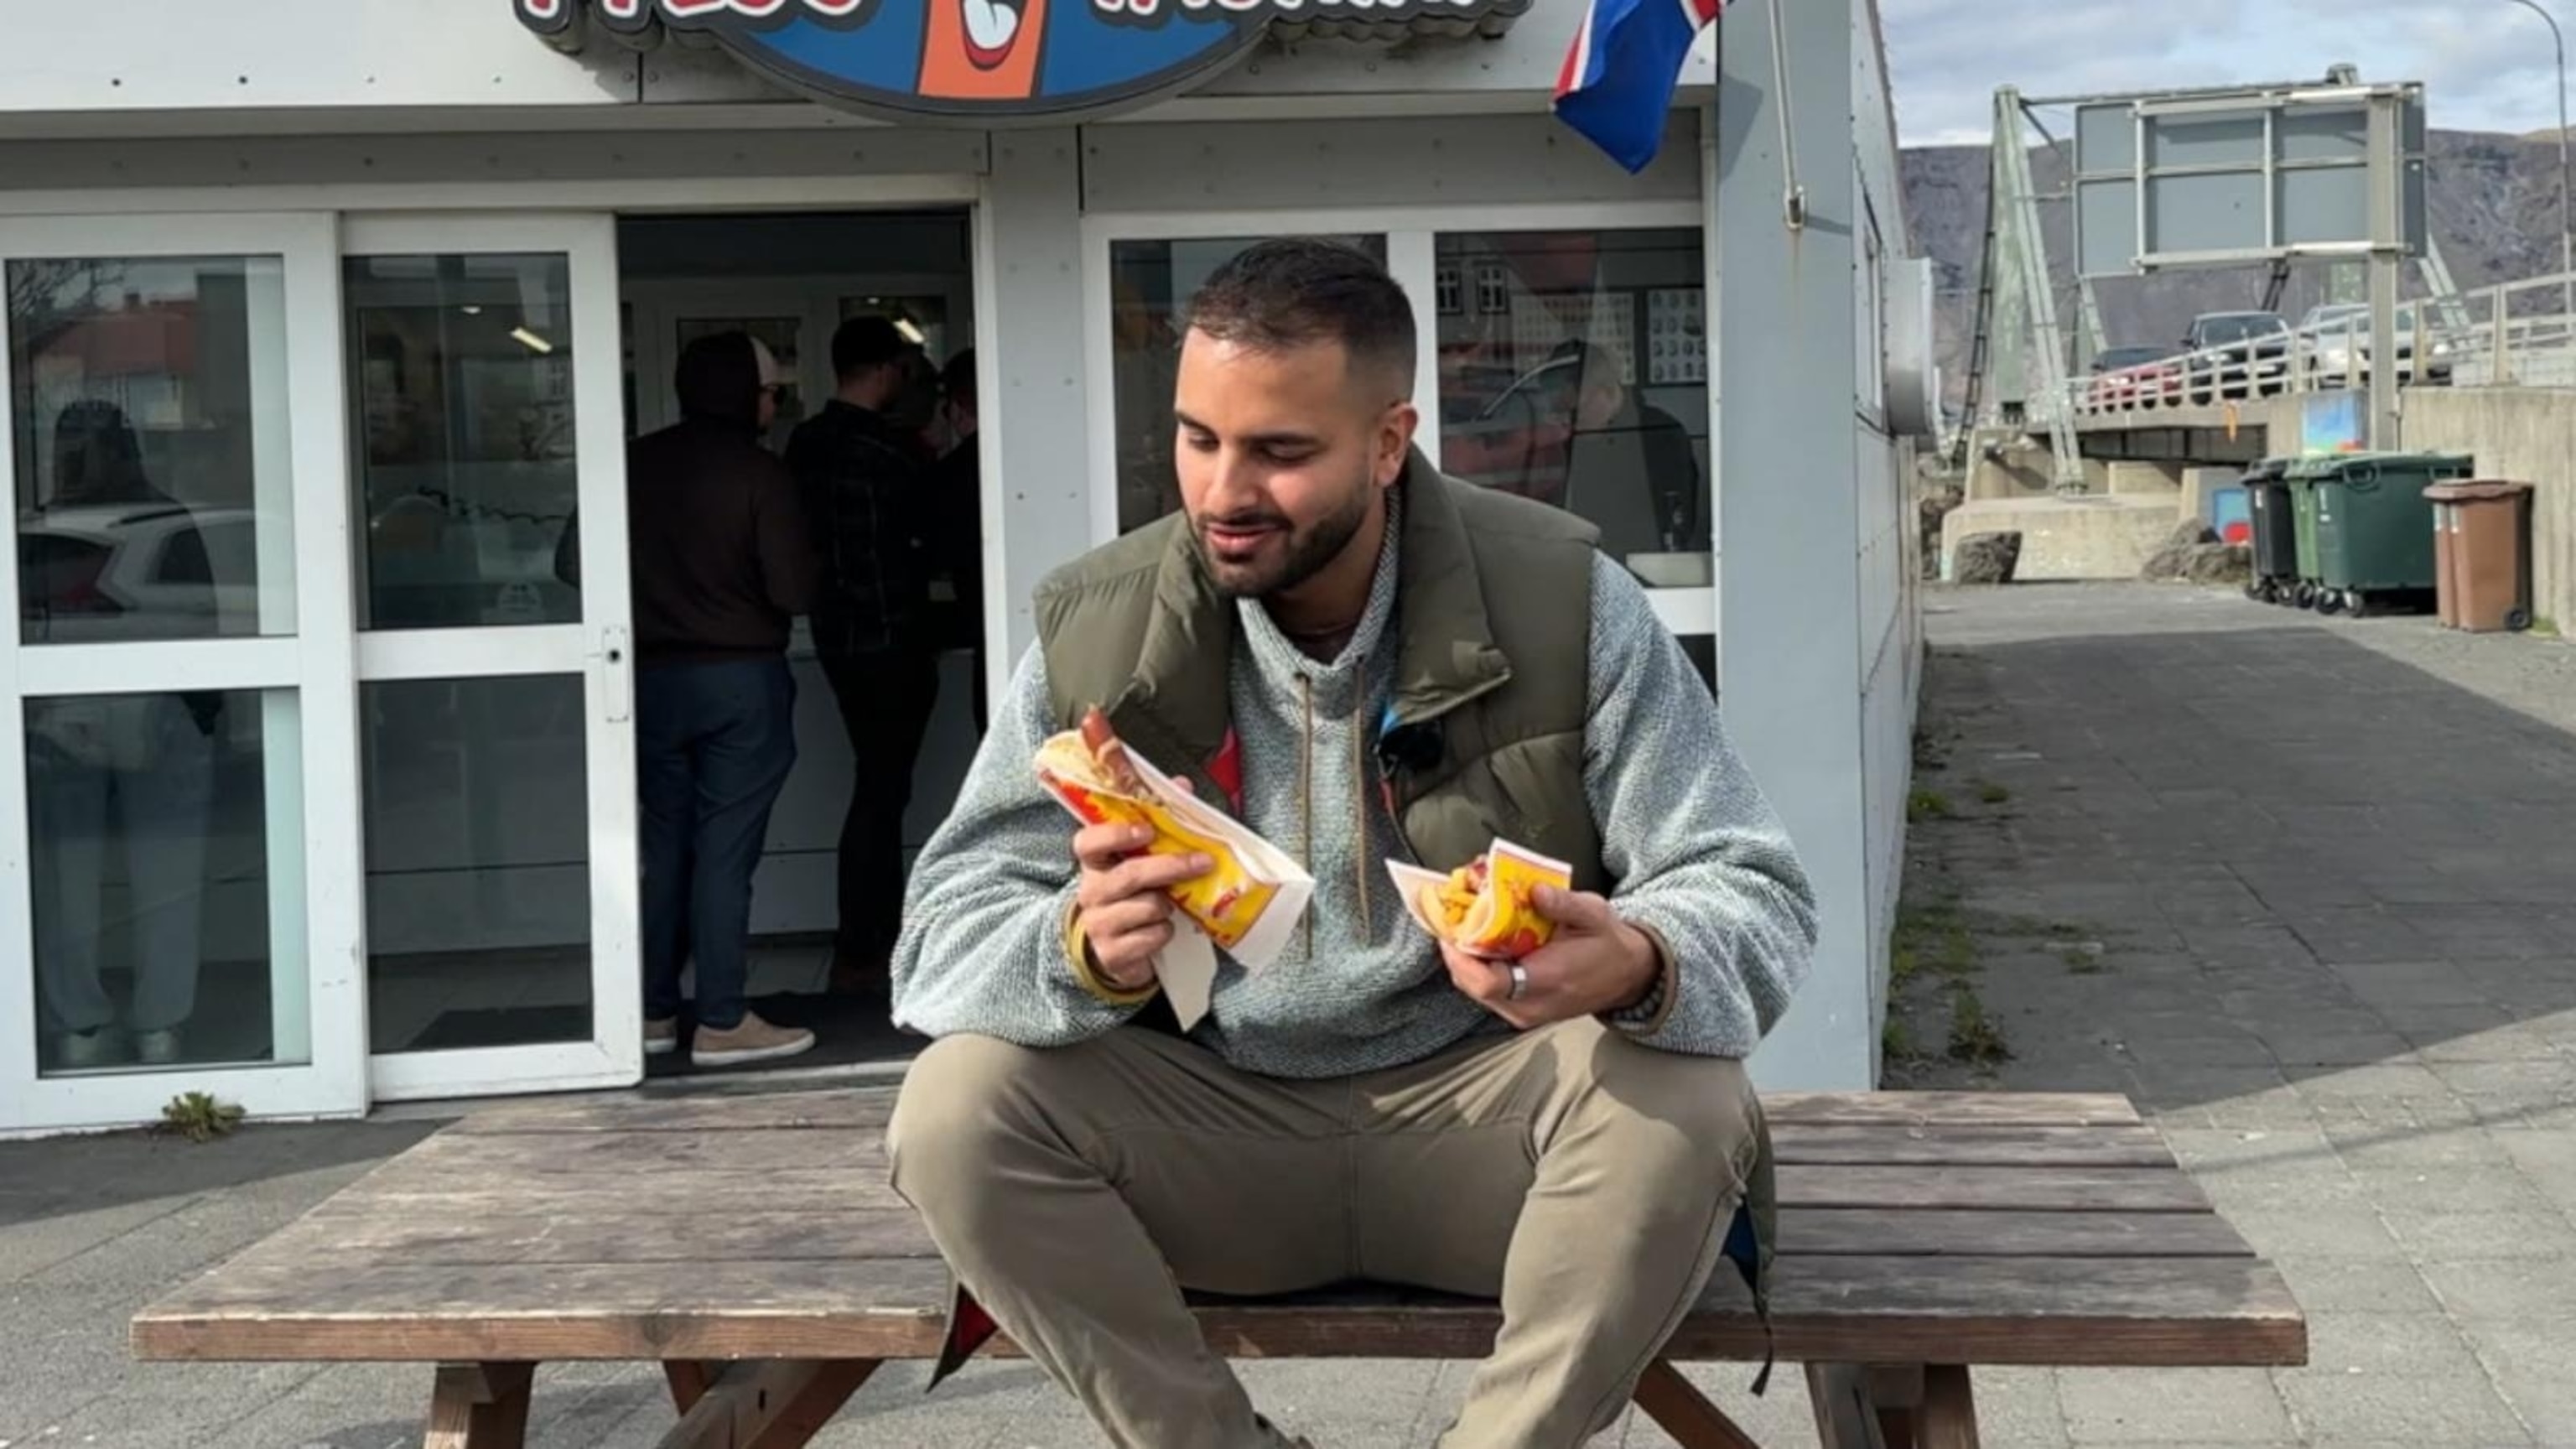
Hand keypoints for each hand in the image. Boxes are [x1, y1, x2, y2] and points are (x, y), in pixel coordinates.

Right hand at [1071, 813, 1210, 994]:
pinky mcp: (1112, 953)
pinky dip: (1165, 932)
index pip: (1088, 842)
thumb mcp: (1141, 860)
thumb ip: (1159, 820)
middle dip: (1170, 867)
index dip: (1115, 834)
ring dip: (1168, 906)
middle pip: (1130, 874)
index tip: (1147, 830)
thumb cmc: (1134, 895)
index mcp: (1095, 863)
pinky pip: (1153, 936)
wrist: (1118, 950)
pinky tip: (1161, 929)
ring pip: (1148, 907)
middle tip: (1203, 862)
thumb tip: (1182, 785)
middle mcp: (1091, 891)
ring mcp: (1098, 924)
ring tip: (1169, 905)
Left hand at [1442, 887, 1659, 1030]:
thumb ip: (1564, 903)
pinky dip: (1477, 970)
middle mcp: (1532, 1005)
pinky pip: (1488, 993)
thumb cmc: (1609, 944)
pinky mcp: (1522, 1013)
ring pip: (1477, 992)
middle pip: (1474, 987)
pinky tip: (1479, 946)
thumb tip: (1535, 891)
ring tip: (1461, 930)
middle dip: (1457, 955)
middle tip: (1450, 922)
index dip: (1461, 959)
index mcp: (1549, 980)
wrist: (1628, 976)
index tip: (1450, 932)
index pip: (1489, 983)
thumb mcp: (1594, 914)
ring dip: (1464, 962)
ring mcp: (1526, 1014)